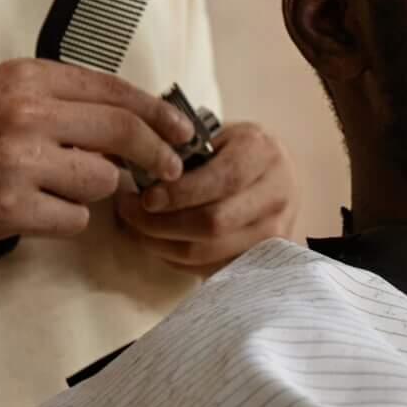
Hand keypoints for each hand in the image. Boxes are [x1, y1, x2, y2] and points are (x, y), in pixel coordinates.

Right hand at [0, 60, 196, 248]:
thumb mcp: (2, 92)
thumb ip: (59, 99)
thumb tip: (128, 120)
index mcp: (30, 78)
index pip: (116, 91)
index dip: (159, 113)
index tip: (181, 131)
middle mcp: (28, 113)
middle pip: (125, 133)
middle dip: (155, 156)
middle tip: (165, 170)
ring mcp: (20, 162)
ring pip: (103, 181)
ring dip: (92, 192)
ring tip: (53, 188)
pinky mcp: (11, 207)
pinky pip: (75, 220)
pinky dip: (65, 220)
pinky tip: (35, 211)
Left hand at [114, 121, 296, 270]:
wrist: (277, 176)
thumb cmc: (236, 152)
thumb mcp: (218, 136)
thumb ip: (186, 151)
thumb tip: (141, 171)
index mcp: (262, 153)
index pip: (223, 179)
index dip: (180, 193)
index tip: (146, 197)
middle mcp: (277, 193)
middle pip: (215, 222)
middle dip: (163, 223)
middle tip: (130, 213)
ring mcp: (274, 231)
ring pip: (210, 252)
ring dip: (163, 245)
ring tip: (137, 229)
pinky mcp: (262, 259)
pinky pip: (212, 269)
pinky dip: (177, 260)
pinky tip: (159, 243)